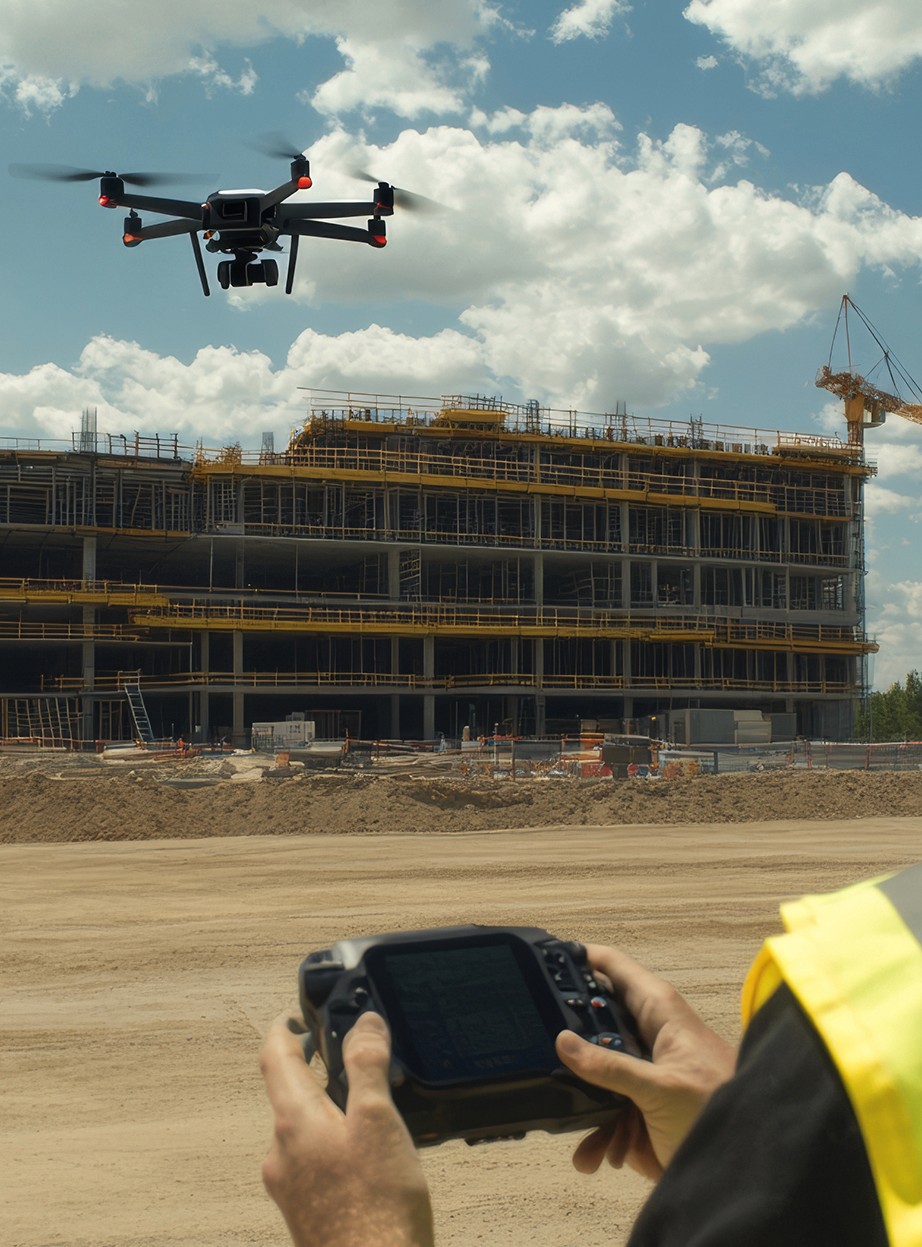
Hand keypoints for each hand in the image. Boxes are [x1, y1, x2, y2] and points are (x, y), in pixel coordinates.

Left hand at [261, 1011, 433, 1246]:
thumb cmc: (375, 1210)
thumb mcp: (379, 1119)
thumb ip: (367, 1065)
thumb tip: (364, 1023)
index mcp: (293, 1122)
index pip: (274, 1057)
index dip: (284, 1028)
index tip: (294, 1014)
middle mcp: (282, 1154)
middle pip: (288, 1094)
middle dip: (313, 1070)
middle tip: (340, 1053)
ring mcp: (291, 1187)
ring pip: (302, 1129)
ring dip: (326, 1108)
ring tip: (365, 1105)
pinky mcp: (306, 1212)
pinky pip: (312, 1160)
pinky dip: (333, 1142)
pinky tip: (366, 1156)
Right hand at [556, 944, 735, 1181]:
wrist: (747, 1170)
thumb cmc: (723, 1113)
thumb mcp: (660, 1090)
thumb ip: (610, 1067)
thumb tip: (564, 1043)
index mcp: (660, 1014)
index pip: (615, 968)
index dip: (583, 957)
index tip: (544, 955)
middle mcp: (650, 1038)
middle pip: (595, 1023)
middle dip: (571, 1045)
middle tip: (540, 1053)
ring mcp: (645, 1075)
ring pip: (596, 1077)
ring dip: (587, 1110)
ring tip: (586, 1136)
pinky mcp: (643, 1110)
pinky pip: (607, 1116)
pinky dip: (600, 1137)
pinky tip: (599, 1156)